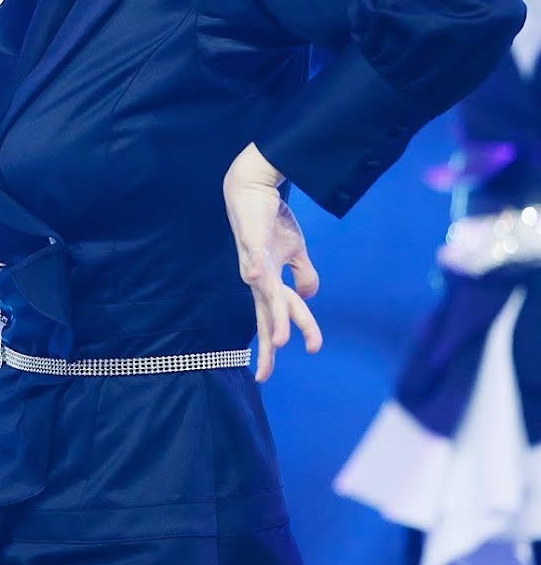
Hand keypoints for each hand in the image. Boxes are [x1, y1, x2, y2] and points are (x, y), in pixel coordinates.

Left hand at [222, 143, 322, 382]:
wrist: (254, 188)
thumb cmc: (271, 219)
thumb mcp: (295, 251)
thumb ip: (303, 275)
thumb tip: (309, 298)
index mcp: (268, 283)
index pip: (277, 317)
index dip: (282, 339)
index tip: (285, 364)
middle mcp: (258, 278)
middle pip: (268, 316)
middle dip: (269, 345)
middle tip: (264, 376)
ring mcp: (255, 261)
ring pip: (266, 295)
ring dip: (275, 318)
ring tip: (280, 342)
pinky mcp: (254, 240)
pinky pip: (255, 254)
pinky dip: (257, 266)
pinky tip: (256, 277)